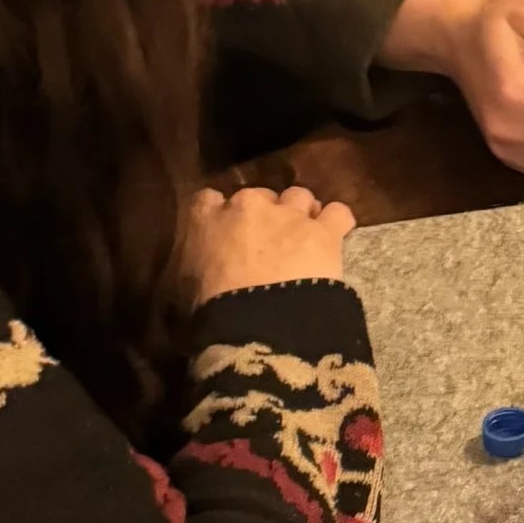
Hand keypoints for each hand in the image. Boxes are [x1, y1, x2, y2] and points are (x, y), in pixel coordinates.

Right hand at [187, 183, 354, 299]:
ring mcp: (289, 215)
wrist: (258, 325)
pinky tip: (334, 238)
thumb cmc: (211, 312)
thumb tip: (200, 276)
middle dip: (264, 216)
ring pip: (299, 197)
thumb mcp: (185, 291)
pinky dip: (336, 223)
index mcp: (206, 219)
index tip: (226, 232)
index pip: (208, 200)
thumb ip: (193, 269)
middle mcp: (249, 206)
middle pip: (259, 197)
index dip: (220, 213)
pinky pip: (338, 213)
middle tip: (267, 244)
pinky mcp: (325, 231)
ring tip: (303, 238)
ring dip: (300, 213)